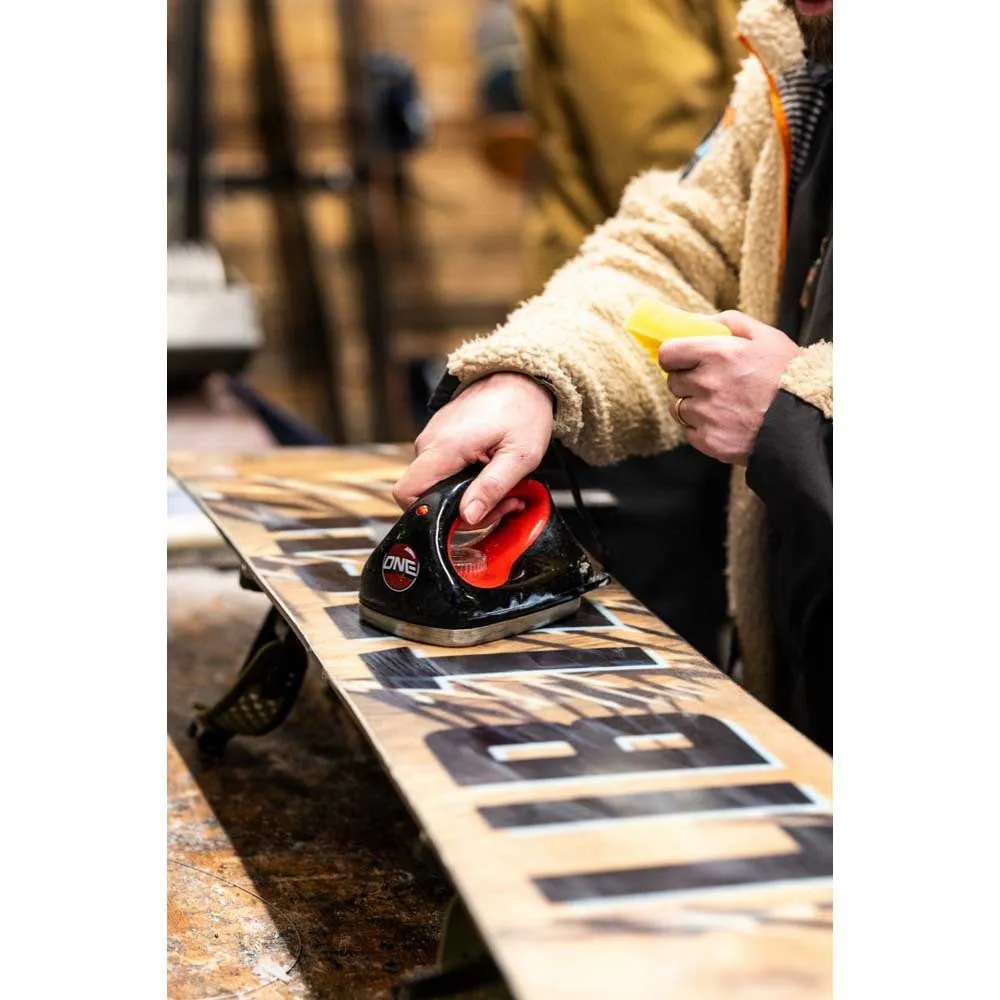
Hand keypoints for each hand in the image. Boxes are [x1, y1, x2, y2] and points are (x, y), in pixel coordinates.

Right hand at [393, 372, 552, 524]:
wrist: (520, 378)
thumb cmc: (522, 409)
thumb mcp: (520, 455)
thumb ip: (492, 488)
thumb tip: (468, 516)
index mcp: (445, 447)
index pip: (407, 494)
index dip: (429, 515)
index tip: (467, 517)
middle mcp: (431, 442)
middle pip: (426, 495)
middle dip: (465, 510)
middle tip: (504, 502)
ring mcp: (433, 439)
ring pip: (438, 485)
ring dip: (470, 495)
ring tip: (504, 487)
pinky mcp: (441, 439)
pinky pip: (444, 470)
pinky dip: (468, 480)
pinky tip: (492, 473)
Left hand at [658, 310, 798, 464]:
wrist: (806, 419)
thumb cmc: (787, 374)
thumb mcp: (765, 336)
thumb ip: (729, 322)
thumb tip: (700, 321)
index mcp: (716, 354)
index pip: (667, 354)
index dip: (673, 357)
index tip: (681, 360)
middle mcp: (706, 384)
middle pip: (673, 381)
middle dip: (687, 380)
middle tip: (712, 382)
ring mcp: (707, 415)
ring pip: (680, 408)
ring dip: (694, 405)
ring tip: (723, 404)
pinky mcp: (710, 441)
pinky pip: (690, 432)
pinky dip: (702, 428)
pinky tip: (725, 422)